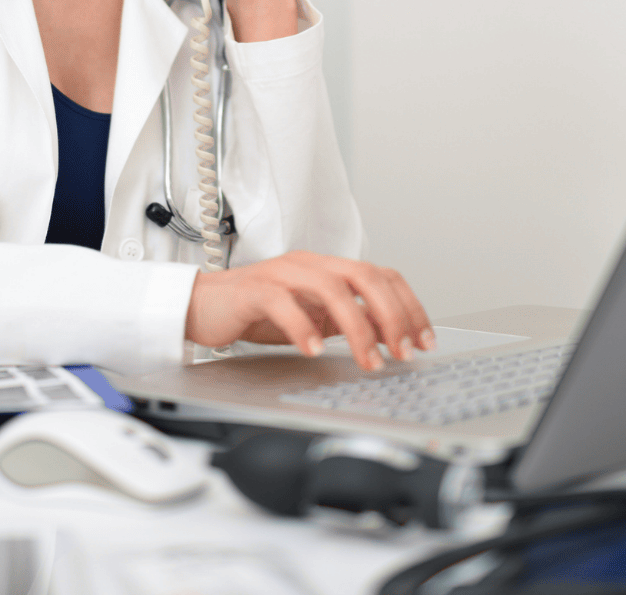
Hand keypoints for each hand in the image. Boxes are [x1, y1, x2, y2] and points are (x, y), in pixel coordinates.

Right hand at [184, 251, 434, 373]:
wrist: (202, 307)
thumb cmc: (255, 312)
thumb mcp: (313, 317)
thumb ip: (347, 321)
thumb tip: (390, 337)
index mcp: (327, 267)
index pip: (382, 275)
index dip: (409, 306)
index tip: (423, 340)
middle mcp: (309, 264)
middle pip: (365, 276)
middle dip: (392, 316)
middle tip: (402, 352)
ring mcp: (282, 274)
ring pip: (332, 289)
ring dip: (358, 328)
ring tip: (368, 361)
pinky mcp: (254, 290)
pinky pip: (284, 304)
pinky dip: (305, 327)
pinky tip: (315, 350)